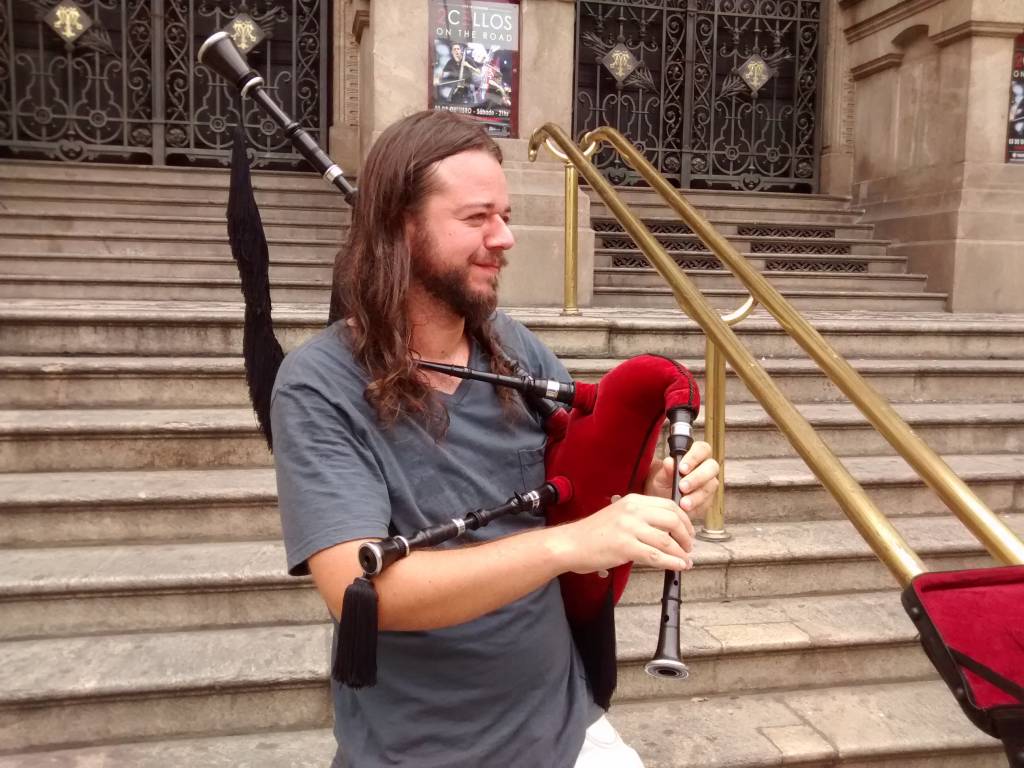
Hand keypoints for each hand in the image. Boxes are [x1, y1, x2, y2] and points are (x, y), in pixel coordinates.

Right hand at [549, 493, 695, 575]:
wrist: (570, 544)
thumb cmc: (594, 534)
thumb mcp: (619, 516)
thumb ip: (641, 518)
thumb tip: (666, 530)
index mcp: (633, 500)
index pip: (669, 504)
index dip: (684, 519)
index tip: (688, 531)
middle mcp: (633, 511)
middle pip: (672, 519)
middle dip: (686, 535)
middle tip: (689, 547)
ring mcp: (629, 528)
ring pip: (667, 539)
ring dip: (681, 552)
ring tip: (686, 560)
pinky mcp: (625, 547)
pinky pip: (656, 555)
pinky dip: (672, 562)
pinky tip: (678, 566)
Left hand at [644, 440, 719, 520]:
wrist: (659, 502)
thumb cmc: (660, 483)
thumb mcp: (658, 477)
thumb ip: (665, 470)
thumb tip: (670, 462)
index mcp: (695, 455)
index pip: (702, 449)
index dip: (695, 457)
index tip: (681, 468)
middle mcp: (705, 468)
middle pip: (712, 467)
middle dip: (697, 477)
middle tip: (682, 487)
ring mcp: (709, 484)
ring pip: (711, 486)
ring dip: (697, 495)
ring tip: (683, 503)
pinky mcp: (708, 500)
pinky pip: (707, 502)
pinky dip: (696, 507)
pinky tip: (686, 510)